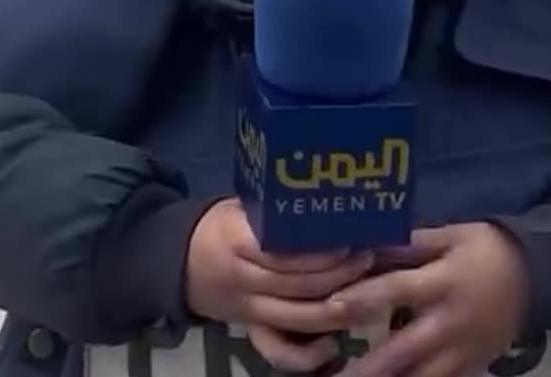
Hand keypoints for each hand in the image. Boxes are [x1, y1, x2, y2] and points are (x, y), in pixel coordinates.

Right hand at [184, 199, 372, 370]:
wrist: (183, 264)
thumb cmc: (223, 227)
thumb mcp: (241, 207)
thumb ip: (276, 207)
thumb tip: (331, 197)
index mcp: (236, 241)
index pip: (280, 253)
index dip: (316, 253)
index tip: (348, 241)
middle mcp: (243, 280)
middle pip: (296, 286)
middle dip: (337, 275)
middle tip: (367, 258)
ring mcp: (249, 310)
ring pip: (296, 318)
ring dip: (335, 308)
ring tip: (367, 293)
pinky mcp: (252, 330)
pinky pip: (277, 351)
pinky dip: (306, 354)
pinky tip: (334, 343)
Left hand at [333, 223, 528, 376]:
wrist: (537, 278)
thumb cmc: (487, 250)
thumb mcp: (454, 235)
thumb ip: (413, 243)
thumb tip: (370, 245)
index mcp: (444, 282)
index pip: (398, 290)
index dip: (364, 298)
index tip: (332, 306)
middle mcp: (450, 322)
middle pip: (404, 349)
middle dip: (369, 367)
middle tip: (336, 376)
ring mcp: (462, 351)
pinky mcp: (470, 367)